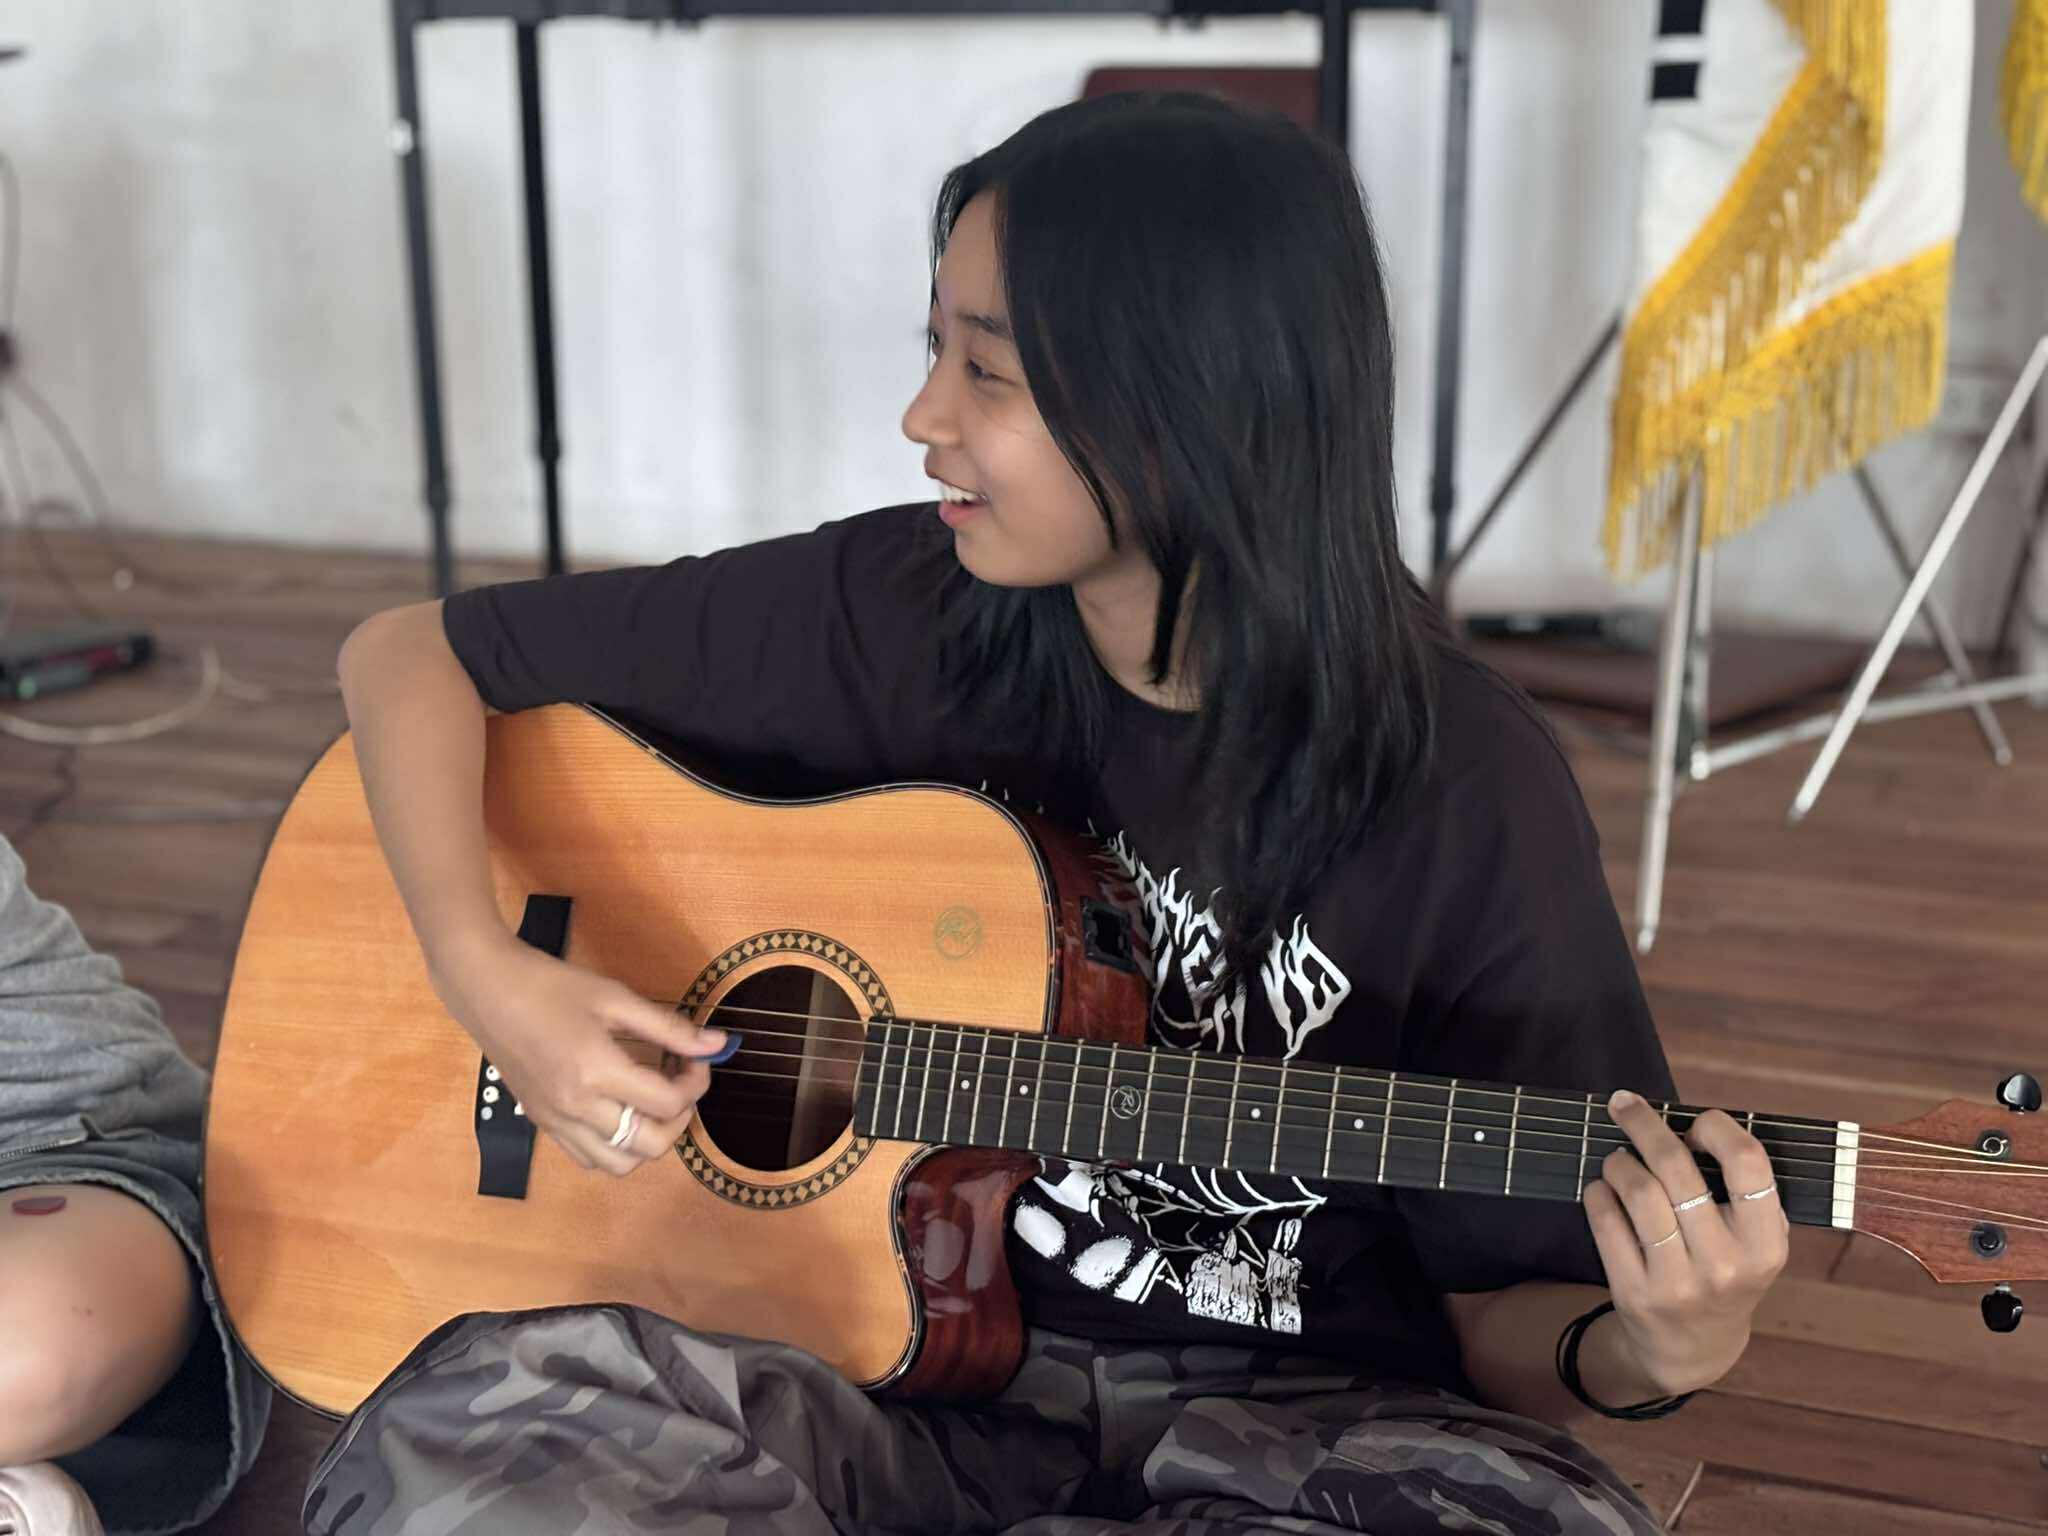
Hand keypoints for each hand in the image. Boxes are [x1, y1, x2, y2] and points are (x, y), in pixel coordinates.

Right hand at [428, 930, 730, 1175]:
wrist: (488, 991)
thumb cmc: (553, 987)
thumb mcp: (616, 998)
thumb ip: (669, 1028)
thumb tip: (718, 1044)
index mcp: (596, 1071)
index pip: (667, 1103)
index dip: (695, 1082)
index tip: (694, 1056)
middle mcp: (576, 1107)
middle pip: (650, 1146)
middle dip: (679, 1119)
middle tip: (679, 1085)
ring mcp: (556, 1122)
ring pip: (619, 1164)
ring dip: (648, 1141)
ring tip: (652, 1103)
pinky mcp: (542, 1124)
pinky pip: (588, 1158)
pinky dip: (615, 1147)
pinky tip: (619, 1111)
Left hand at [1584, 1090, 1789, 1395]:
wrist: (1695, 1347)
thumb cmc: (1725, 1272)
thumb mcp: (1756, 1242)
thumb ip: (1741, 1191)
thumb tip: (1693, 1124)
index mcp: (1765, 1244)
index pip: (1748, 1164)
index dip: (1716, 1128)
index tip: (1694, 1122)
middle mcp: (1726, 1265)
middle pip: (1677, 1169)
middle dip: (1644, 1124)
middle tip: (1623, 1104)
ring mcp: (1678, 1282)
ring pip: (1637, 1191)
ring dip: (1618, 1161)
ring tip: (1617, 1159)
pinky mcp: (1634, 1292)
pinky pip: (1605, 1221)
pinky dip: (1598, 1193)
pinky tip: (1604, 1190)